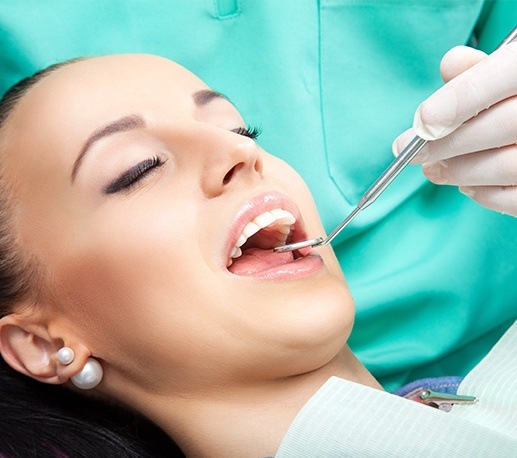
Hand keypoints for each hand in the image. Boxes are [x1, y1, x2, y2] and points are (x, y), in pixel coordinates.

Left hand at [392, 41, 516, 215]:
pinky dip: (485, 194)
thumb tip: (450, 64)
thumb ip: (479, 70)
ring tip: (432, 168)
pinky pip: (516, 197)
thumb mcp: (507, 70)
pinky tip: (466, 184)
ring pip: (508, 165)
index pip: (506, 74)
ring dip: (459, 171)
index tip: (422, 121)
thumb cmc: (514, 96)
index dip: (460, 99)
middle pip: (504, 125)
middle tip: (411, 152)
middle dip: (448, 142)